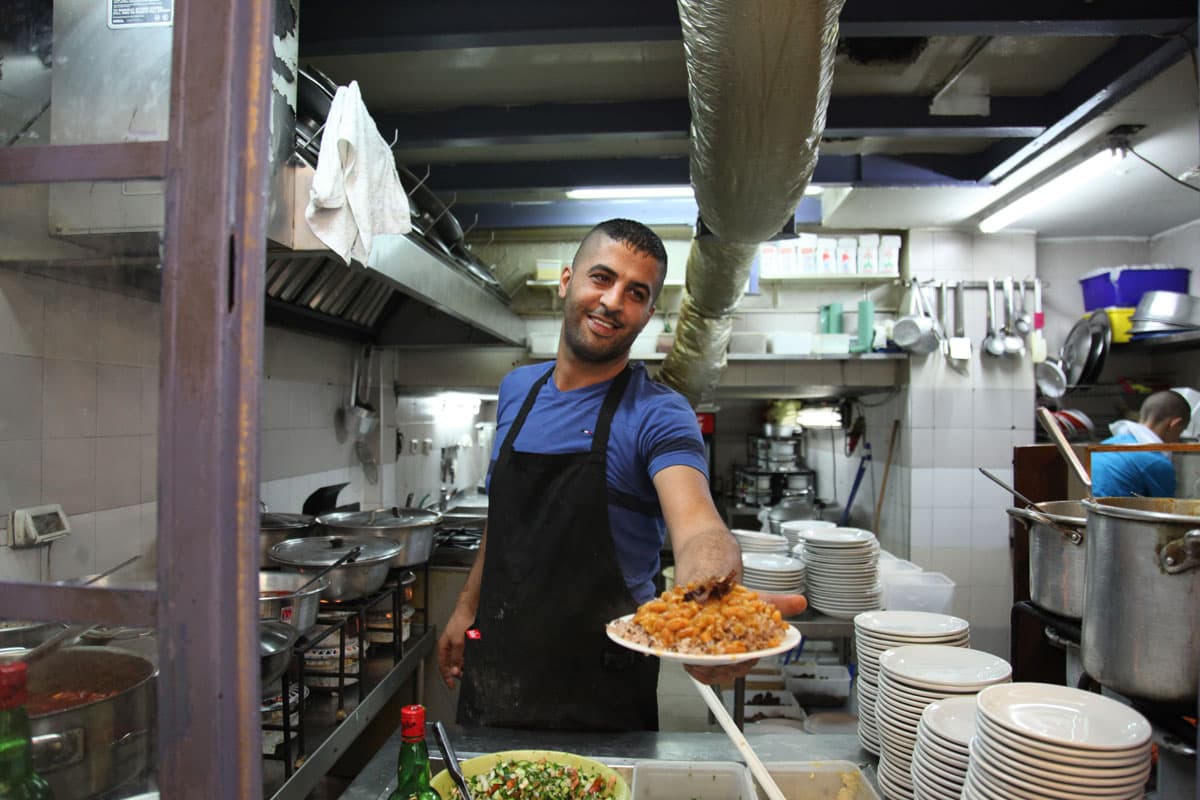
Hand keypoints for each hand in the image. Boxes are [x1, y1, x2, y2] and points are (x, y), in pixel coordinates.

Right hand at [437, 608, 475, 688]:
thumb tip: (454, 671)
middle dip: (456, 672)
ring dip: (463, 666)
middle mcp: (450, 647)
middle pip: (451, 664)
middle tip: (463, 677)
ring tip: (468, 669)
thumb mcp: (458, 642)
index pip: (443, 666)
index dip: (446, 676)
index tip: (451, 685)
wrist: (470, 609)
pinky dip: (468, 659)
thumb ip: (456, 657)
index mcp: (444, 647)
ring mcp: (458, 644)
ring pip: (459, 660)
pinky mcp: (466, 642)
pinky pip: (466, 654)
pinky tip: (472, 660)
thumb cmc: (460, 620)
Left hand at [684, 592, 806, 685]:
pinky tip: (683, 654)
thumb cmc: (734, 602)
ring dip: (702, 667)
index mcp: (747, 652)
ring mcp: (707, 658)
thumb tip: (801, 601)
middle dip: (723, 666)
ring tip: (701, 660)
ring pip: (706, 671)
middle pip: (727, 671)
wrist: (710, 591)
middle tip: (719, 658)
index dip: (745, 661)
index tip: (743, 656)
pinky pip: (687, 663)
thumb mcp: (758, 601)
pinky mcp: (689, 654)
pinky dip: (685, 659)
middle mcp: (728, 659)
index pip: (748, 663)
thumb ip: (779, 603)